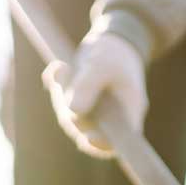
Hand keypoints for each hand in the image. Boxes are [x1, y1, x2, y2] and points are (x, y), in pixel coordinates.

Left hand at [42, 32, 147, 158]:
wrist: (115, 38)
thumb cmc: (115, 52)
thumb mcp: (102, 64)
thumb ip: (88, 86)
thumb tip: (73, 111)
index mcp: (128, 113)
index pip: (117, 142)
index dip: (102, 146)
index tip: (87, 138)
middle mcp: (112, 119)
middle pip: (88, 131)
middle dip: (70, 111)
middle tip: (64, 77)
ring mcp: (96, 113)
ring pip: (72, 118)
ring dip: (60, 96)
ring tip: (60, 69)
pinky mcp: (82, 103)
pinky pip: (64, 104)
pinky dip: (57, 86)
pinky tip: (57, 68)